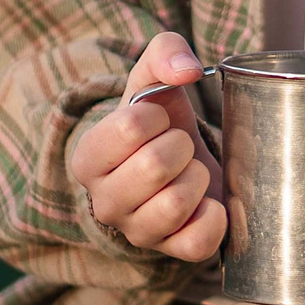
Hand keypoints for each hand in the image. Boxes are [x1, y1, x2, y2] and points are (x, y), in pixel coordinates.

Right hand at [69, 31, 225, 262]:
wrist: (183, 161)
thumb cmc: (162, 117)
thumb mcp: (156, 76)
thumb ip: (166, 53)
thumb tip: (188, 70)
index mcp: (88, 158)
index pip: (129, 127)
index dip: (157, 117)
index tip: (158, 123)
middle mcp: (103, 202)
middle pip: (154, 166)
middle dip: (181, 146)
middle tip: (179, 147)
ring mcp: (137, 232)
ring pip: (175, 204)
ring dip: (197, 177)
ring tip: (190, 172)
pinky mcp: (173, 252)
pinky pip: (199, 242)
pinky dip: (216, 216)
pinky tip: (208, 201)